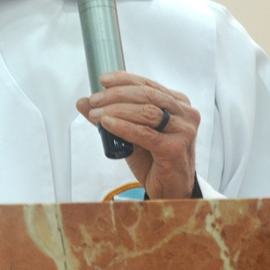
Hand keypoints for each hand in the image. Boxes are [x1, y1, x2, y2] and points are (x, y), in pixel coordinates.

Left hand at [76, 71, 199, 198]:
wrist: (170, 189)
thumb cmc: (155, 159)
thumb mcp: (131, 133)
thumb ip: (111, 115)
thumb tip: (83, 102)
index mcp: (178, 103)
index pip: (148, 84)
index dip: (124, 80)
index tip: (103, 80)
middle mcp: (185, 113)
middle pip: (147, 95)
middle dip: (116, 95)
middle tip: (95, 100)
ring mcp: (183, 130)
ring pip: (146, 112)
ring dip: (116, 110)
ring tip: (96, 114)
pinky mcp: (176, 148)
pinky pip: (145, 134)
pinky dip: (124, 127)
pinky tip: (108, 123)